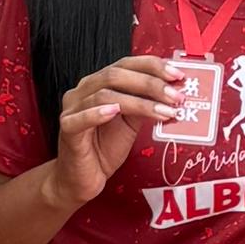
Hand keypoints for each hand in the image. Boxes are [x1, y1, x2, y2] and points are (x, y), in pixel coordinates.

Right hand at [53, 53, 176, 206]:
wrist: (82, 179)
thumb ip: (146, 105)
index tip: (177, 76)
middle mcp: (83, 91)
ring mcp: (72, 109)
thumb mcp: (131, 123)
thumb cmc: (104, 148)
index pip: (125, 64)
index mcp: (99, 83)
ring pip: (104, 95)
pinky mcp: (67, 129)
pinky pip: (81, 118)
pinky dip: (98, 113)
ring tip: (163, 111)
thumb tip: (173, 92)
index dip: (152, 66)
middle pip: (116, 75)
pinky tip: (116, 111)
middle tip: (176, 96)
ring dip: (139, 102)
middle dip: (150, 84)